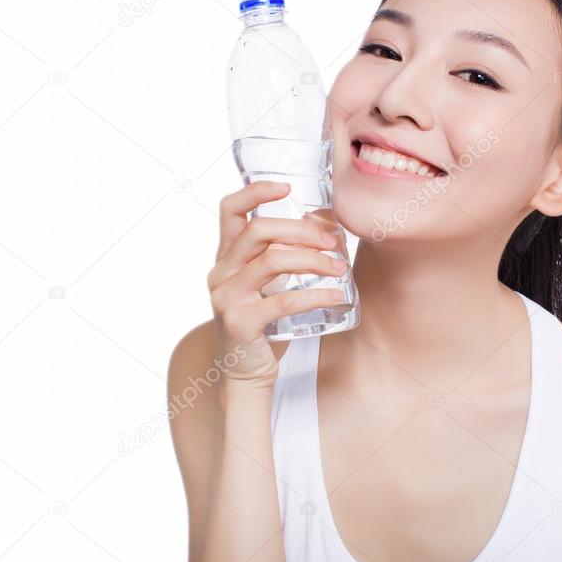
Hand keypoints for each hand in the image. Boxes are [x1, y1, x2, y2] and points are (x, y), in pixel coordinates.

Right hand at [207, 181, 346, 386]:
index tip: (287, 187)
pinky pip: (282, 301)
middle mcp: (221, 272)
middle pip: (258, 231)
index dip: (255, 192)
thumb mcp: (271, 284)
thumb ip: (287, 255)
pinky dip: (315, 296)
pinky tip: (337, 296)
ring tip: (340, 268)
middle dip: (301, 230)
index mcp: (226, 257)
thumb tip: (326, 224)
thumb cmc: (263, 324)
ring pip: (272, 262)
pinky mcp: (240, 322)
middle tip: (332, 241)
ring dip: (313, 260)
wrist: (243, 374)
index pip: (229, 210)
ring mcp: (227, 297)